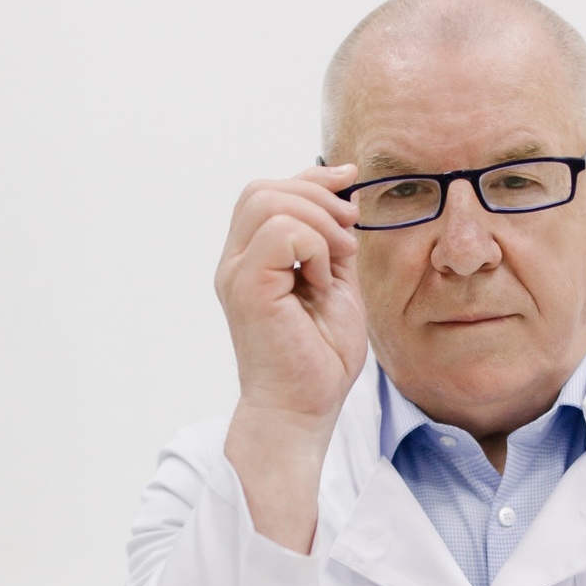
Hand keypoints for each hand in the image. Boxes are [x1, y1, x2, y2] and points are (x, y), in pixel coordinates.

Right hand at [216, 164, 365, 423]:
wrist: (304, 408)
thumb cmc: (320, 357)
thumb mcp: (336, 282)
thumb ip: (332, 240)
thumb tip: (344, 194)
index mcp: (253, 259)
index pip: (268, 192)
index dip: (311, 177)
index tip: (349, 178)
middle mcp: (236, 262)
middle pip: (263, 189)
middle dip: (317, 196)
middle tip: (348, 234)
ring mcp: (236, 274)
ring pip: (269, 202)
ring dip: (318, 223)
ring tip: (337, 264)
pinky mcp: (247, 288)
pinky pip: (281, 232)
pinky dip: (314, 248)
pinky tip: (322, 282)